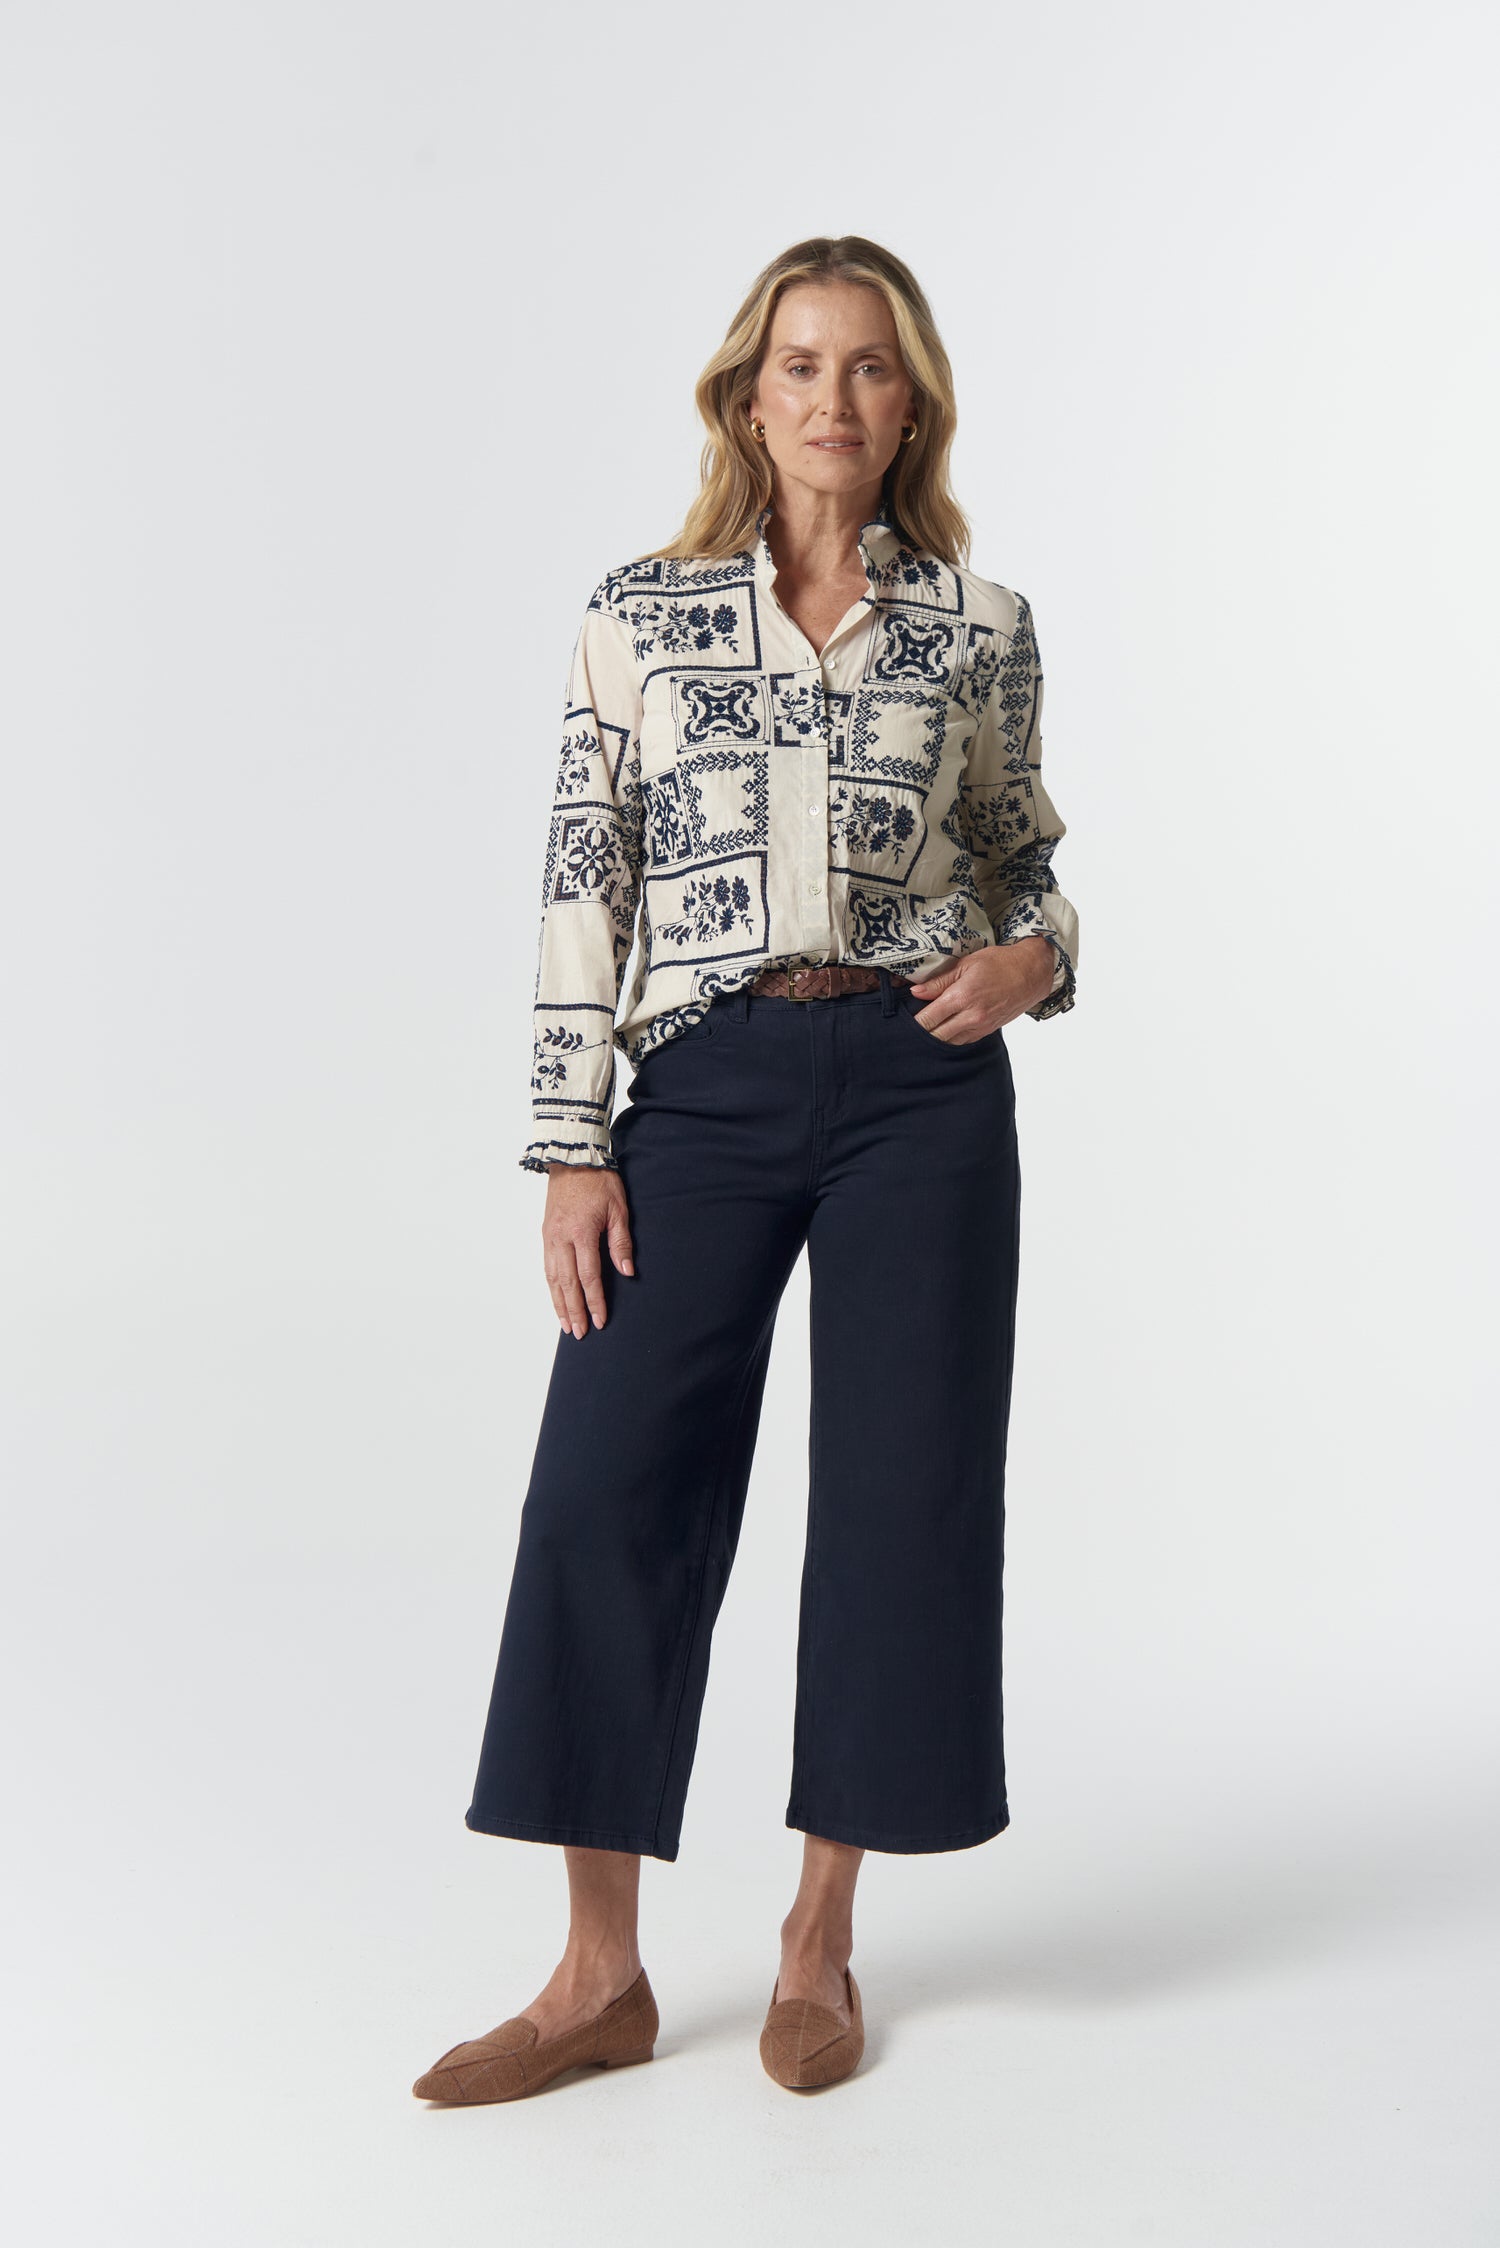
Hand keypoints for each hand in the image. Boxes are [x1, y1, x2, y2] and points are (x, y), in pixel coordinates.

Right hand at [543, 1164, 635, 1336]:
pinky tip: (556, 1298)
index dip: (594, 1301)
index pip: (589, 1276)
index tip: (599, 1320)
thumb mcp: (618, 1209)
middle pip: (566, 1283)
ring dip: (559, 1303)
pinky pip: (546, 1266)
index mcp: (581, 1232)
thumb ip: (621, 1242)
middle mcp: (561, 1238)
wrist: (572, 1157)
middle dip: (574, 1310)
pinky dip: (551, 1286)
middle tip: (579, 1333)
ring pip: (552, 1278)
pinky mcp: (545, 1233)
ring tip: (565, 1324)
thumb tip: (627, 1272)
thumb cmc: (599, 1181)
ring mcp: (550, 1236)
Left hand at [907, 937, 1054, 1042]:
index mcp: (962, 997)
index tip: (903, 1020)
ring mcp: (980, 1026)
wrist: (1031, 973)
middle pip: (936, 1036)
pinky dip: (951, 1038)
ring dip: (936, 1038)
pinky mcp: (987, 1031)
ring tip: (925, 1030)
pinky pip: (963, 1041)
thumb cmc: (999, 963)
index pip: (928, 1019)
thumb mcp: (966, 964)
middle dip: (921, 1033)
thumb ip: (939, 981)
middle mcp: (971, 1016)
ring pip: (949, 1042)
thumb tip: (915, 993)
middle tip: (910, 1028)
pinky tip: (944, 1030)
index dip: (913, 1022)